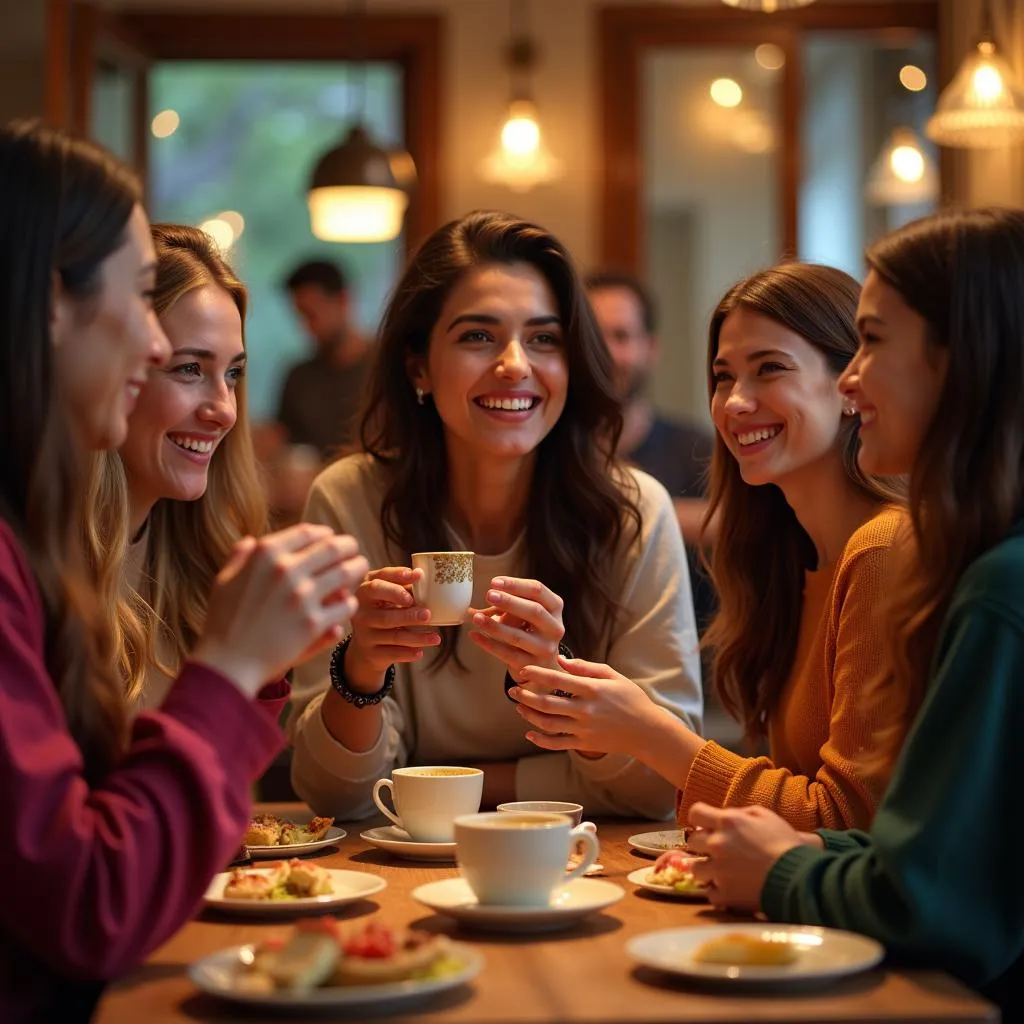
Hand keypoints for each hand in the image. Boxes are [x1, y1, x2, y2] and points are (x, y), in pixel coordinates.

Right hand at [194, 524, 367, 696]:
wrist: (227, 663)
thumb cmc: (223, 622)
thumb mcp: (224, 581)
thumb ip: (240, 557)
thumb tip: (250, 540)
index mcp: (265, 555)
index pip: (307, 532)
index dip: (325, 533)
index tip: (331, 538)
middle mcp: (286, 570)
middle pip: (333, 547)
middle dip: (348, 546)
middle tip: (354, 551)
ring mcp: (302, 596)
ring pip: (346, 572)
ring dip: (357, 568)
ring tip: (359, 570)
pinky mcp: (313, 623)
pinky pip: (345, 605)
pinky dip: (349, 602)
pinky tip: (346, 604)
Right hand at [345, 566, 440, 690]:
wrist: (366, 646)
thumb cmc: (383, 611)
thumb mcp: (387, 596)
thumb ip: (402, 587)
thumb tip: (420, 575)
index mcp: (365, 592)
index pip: (378, 584)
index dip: (396, 578)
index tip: (418, 576)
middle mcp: (361, 613)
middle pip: (385, 615)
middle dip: (408, 615)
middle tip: (427, 614)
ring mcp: (364, 634)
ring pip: (393, 636)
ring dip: (416, 637)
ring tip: (436, 638)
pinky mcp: (371, 653)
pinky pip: (392, 654)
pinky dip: (408, 653)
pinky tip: (420, 652)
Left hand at [467, 577, 564, 679]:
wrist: (542, 666)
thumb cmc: (530, 631)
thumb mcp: (525, 614)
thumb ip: (507, 604)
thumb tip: (479, 601)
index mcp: (555, 607)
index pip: (537, 590)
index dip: (515, 585)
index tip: (494, 582)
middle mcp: (555, 627)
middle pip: (534, 611)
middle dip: (509, 602)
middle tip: (488, 595)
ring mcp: (545, 648)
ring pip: (518, 636)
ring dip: (495, 626)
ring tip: (476, 618)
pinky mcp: (532, 665)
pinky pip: (507, 654)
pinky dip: (488, 644)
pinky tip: (474, 635)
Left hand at [508, 656, 664, 756]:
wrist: (647, 731)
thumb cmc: (631, 699)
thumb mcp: (613, 676)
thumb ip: (586, 667)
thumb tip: (561, 660)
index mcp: (592, 690)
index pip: (558, 680)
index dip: (537, 674)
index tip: (523, 669)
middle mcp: (586, 710)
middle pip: (547, 703)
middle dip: (526, 695)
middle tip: (513, 689)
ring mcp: (584, 729)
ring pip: (549, 724)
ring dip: (529, 715)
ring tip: (519, 706)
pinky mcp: (584, 744)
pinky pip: (557, 743)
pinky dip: (540, 740)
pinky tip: (529, 733)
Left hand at [686, 803, 805, 911]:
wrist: (799, 876)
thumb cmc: (785, 843)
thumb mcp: (765, 815)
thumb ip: (741, 813)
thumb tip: (724, 816)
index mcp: (727, 822)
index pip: (695, 813)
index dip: (699, 818)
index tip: (705, 824)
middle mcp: (717, 844)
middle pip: (692, 841)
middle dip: (702, 844)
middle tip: (716, 849)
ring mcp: (718, 870)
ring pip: (694, 869)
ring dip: (706, 869)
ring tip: (720, 871)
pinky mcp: (724, 894)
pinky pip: (710, 893)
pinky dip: (718, 892)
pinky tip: (731, 889)